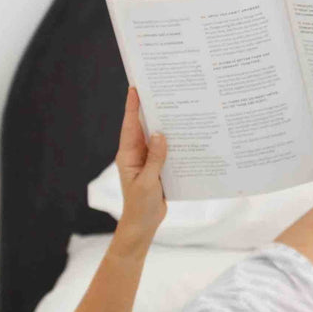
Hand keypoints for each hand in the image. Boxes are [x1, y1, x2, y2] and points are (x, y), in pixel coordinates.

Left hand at [115, 87, 167, 236]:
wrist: (143, 223)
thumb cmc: (141, 204)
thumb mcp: (149, 182)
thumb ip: (155, 158)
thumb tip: (161, 134)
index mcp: (128, 155)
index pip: (130, 126)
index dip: (132, 107)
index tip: (135, 88)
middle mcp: (136, 154)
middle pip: (142, 126)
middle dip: (148, 108)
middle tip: (157, 89)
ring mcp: (146, 160)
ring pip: (155, 137)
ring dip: (163, 123)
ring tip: (173, 105)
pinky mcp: (156, 167)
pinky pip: (164, 150)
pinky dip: (172, 141)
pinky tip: (183, 133)